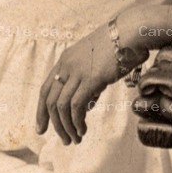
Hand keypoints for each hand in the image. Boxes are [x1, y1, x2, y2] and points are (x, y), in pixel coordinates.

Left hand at [35, 25, 122, 145]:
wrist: (130, 32)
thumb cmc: (118, 48)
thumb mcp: (96, 65)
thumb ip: (88, 85)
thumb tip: (86, 107)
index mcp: (65, 61)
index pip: (45, 90)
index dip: (41, 111)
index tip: (41, 128)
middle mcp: (66, 66)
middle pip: (50, 101)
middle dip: (54, 124)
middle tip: (63, 140)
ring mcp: (77, 72)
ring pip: (61, 107)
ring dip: (66, 127)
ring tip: (75, 139)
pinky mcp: (91, 78)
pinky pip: (77, 106)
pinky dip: (77, 121)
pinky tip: (83, 130)